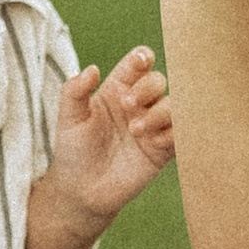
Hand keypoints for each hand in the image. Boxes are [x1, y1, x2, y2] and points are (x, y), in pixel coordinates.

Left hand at [48, 47, 174, 217]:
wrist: (82, 191)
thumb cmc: (73, 151)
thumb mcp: (68, 118)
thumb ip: (74, 91)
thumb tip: (93, 69)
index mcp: (117, 89)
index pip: (137, 64)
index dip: (143, 57)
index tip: (140, 61)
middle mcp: (139, 104)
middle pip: (158, 80)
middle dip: (148, 88)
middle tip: (128, 105)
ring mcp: (152, 126)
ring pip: (173, 106)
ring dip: (160, 112)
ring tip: (136, 130)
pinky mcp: (162, 150)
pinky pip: (180, 135)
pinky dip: (173, 134)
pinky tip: (153, 143)